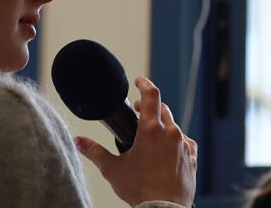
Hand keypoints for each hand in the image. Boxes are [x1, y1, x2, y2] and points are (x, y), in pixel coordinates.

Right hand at [75, 76, 197, 207]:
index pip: (151, 95)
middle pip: (162, 108)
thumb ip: (94, 152)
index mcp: (151, 130)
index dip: (144, 83)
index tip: (138, 81)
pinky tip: (169, 148)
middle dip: (150, 106)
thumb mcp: (113, 169)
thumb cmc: (140, 191)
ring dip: (163, 125)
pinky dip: (176, 141)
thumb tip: (78, 140)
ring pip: (174, 125)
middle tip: (139, 110)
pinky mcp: (192, 157)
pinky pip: (185, 142)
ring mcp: (183, 144)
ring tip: (151, 134)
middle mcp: (170, 133)